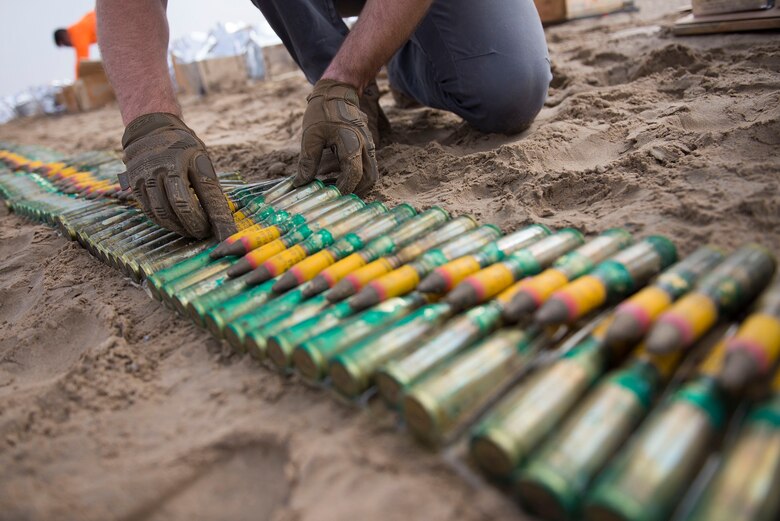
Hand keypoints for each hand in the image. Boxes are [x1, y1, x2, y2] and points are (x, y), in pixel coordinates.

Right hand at [119, 113, 236, 240]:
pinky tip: (175, 225)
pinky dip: (164, 222)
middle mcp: (162, 166)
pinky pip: (150, 211)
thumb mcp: (202, 161)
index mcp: (185, 158)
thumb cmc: (184, 149)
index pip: (206, 194)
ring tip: (190, 231)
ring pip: (162, 213)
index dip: (216, 217)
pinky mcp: (133, 185)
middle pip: (181, 206)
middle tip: (204, 233)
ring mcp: (144, 175)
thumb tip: (223, 223)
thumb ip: (210, 189)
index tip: (225, 234)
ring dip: (178, 227)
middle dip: (195, 225)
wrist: (151, 129)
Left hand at [295, 79, 378, 194]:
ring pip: (370, 175)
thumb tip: (300, 183)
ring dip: (356, 185)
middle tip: (334, 196)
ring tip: (334, 186)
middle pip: (368, 179)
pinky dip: (355, 177)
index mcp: (352, 143)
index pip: (353, 174)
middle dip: (353, 191)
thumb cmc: (323, 111)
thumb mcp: (311, 135)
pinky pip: (366, 167)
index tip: (327, 195)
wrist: (338, 92)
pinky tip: (336, 176)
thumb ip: (308, 161)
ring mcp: (368, 147)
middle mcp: (365, 147)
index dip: (342, 188)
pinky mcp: (366, 148)